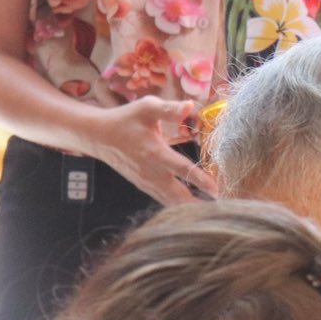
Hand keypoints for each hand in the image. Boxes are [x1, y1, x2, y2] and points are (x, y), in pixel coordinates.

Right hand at [87, 97, 216, 204]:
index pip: (182, 169)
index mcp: (155, 152)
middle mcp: (151, 172)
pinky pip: (163, 199)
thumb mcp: (146, 107)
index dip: (200, 180)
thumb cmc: (125, 119)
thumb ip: (169, 108)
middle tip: (221, 210)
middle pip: (178, 195)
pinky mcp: (143, 186)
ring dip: (189, 208)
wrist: (100, 137)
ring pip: (170, 201)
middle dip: (198, 205)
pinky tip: (191, 208)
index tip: (217, 190)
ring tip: (211, 213)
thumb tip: (190, 106)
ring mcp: (146, 182)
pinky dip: (177, 205)